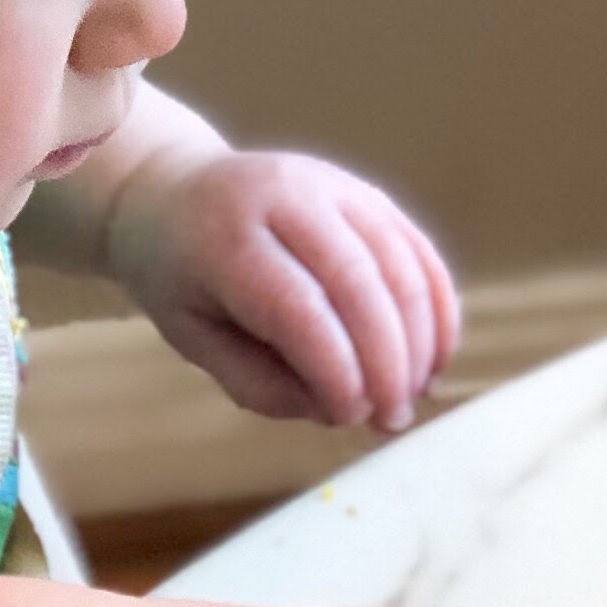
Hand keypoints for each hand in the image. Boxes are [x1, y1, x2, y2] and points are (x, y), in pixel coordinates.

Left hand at [106, 149, 461, 429]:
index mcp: (224, 235)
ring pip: (400, 262)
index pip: (297, 306)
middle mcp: (284, 195)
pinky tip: (432, 359)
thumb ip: (260, 382)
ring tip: (411, 396)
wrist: (171, 194)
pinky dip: (436, 307)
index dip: (335, 368)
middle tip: (392, 420)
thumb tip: (343, 409)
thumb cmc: (179, 278)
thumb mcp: (193, 338)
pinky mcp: (365, 193)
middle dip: (387, 360)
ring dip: (419, 339)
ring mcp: (332, 185)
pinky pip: (417, 250)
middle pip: (359, 279)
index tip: (351, 417)